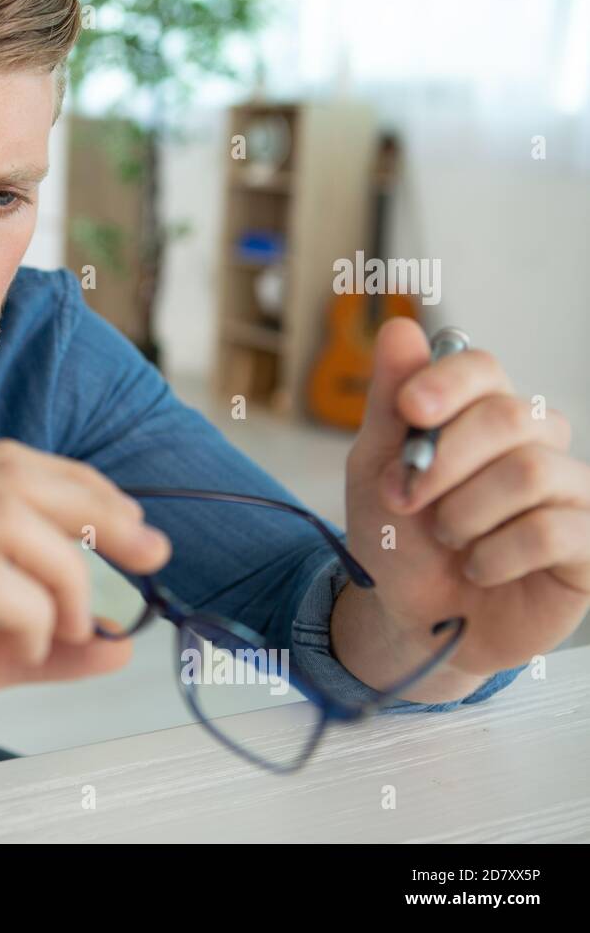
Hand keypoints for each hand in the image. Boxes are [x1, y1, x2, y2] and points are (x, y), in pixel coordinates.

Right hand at [0, 439, 170, 832]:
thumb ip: (32, 645)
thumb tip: (114, 641)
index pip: (8, 465)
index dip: (86, 488)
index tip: (136, 531)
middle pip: (14, 477)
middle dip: (98, 513)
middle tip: (144, 559)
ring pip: (2, 520)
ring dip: (65, 574)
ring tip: (70, 626)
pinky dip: (29, 611)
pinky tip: (28, 647)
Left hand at [344, 317, 589, 676]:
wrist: (412, 619)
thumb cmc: (399, 540)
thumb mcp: (377, 469)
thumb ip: (391, 403)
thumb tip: (399, 328)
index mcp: (481, 415)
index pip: (482, 368)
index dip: (447, 382)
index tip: (410, 409)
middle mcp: (536, 443)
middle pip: (509, 416)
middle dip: (441, 463)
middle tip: (405, 501)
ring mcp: (570, 492)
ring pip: (530, 472)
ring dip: (464, 514)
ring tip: (446, 540)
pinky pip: (552, 531)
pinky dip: (494, 555)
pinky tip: (478, 568)